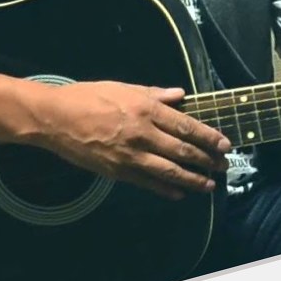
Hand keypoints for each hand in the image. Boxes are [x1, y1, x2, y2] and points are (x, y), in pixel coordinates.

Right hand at [34, 82, 231, 199]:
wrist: (55, 119)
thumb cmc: (87, 97)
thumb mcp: (122, 87)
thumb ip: (154, 93)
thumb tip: (180, 95)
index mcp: (145, 109)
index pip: (185, 126)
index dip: (208, 137)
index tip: (224, 144)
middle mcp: (143, 134)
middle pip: (182, 150)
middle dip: (207, 159)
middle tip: (224, 165)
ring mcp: (130, 155)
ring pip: (169, 171)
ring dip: (193, 179)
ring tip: (209, 184)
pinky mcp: (118, 172)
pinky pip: (148, 182)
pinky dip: (166, 189)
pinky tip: (179, 193)